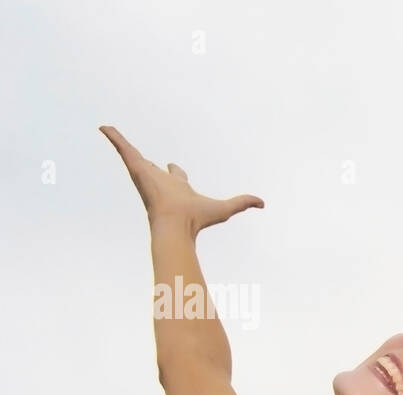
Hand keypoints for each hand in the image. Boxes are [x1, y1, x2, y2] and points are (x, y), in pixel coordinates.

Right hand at [99, 125, 262, 236]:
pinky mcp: (136, 169)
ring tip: (108, 130)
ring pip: (131, 154)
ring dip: (120, 143)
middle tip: (136, 154)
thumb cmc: (198, 219)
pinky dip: (113, 137)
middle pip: (151, 167)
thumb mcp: (227, 208)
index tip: (173, 166)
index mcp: (178, 188)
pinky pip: (122, 148)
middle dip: (145, 161)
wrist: (177, 224)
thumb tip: (263, 204)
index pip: (176, 176)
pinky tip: (104, 127)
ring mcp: (146, 174)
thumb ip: (244, 203)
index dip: (176, 171)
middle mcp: (160, 181)